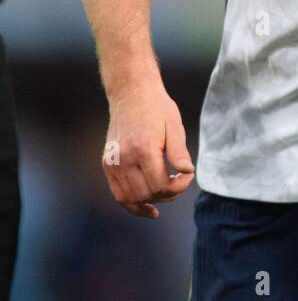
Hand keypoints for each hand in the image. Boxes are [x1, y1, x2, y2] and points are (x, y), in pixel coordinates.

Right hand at [102, 77, 195, 218]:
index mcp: (143, 149)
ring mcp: (112, 163)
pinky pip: (118, 194)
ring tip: (166, 192)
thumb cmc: (157, 107)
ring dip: (152, 200)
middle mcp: (124, 158)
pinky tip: (148, 208)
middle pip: (147, 194)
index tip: (187, 175)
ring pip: (131, 199)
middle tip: (179, 182)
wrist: (131, 93)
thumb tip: (188, 172)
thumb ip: (179, 151)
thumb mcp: (174, 125)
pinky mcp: (107, 164)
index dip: (178, 187)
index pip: (160, 185)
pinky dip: (133, 204)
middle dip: (168, 194)